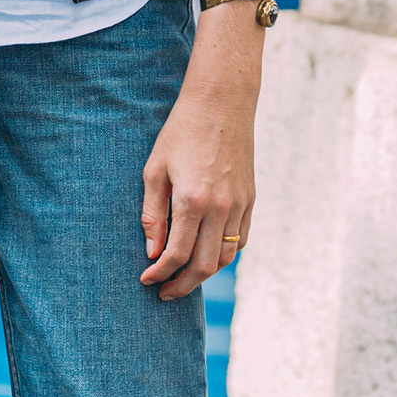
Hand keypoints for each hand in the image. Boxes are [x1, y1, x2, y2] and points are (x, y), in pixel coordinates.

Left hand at [139, 42, 256, 299]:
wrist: (222, 104)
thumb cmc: (181, 133)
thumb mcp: (155, 171)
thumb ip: (153, 215)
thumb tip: (152, 252)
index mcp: (192, 200)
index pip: (176, 254)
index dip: (159, 274)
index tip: (146, 280)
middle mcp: (221, 208)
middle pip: (205, 265)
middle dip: (182, 285)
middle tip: (164, 292)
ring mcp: (240, 205)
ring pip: (226, 257)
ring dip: (204, 273)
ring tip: (184, 277)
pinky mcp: (251, 199)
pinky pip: (240, 240)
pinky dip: (224, 254)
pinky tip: (207, 253)